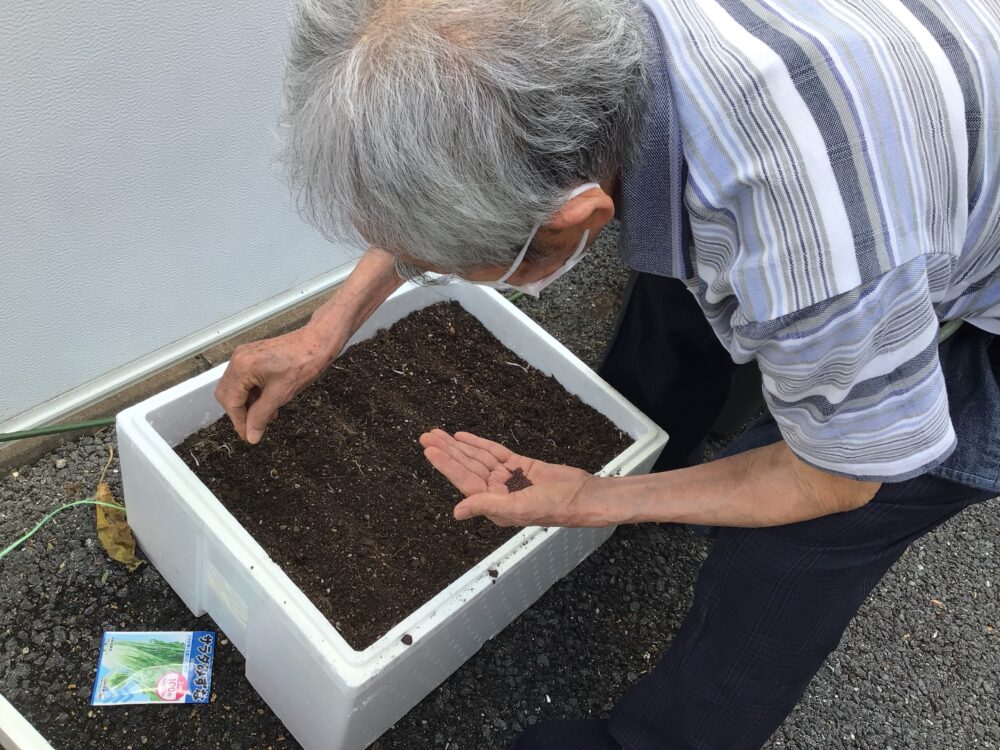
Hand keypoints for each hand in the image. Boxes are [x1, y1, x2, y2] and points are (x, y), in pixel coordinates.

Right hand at [215, 325, 336, 443]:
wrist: (318, 342)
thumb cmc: (303, 362)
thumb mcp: (280, 395)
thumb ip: (261, 416)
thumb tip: (251, 435)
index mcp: (242, 367)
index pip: (231, 402)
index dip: (239, 422)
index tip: (248, 436)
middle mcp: (238, 359)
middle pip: (227, 394)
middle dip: (240, 413)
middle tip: (253, 428)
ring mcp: (245, 355)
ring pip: (236, 388)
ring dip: (248, 404)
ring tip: (266, 416)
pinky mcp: (253, 356)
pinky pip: (245, 379)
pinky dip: (253, 393)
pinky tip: (268, 403)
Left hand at [419, 430, 604, 526]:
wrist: (581, 496)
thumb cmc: (554, 508)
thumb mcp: (517, 509)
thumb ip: (486, 506)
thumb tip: (457, 512)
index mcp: (493, 505)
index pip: (463, 480)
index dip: (446, 464)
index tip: (430, 450)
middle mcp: (496, 491)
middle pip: (466, 466)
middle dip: (446, 451)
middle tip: (426, 436)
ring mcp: (507, 477)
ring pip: (477, 457)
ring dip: (458, 445)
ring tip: (439, 434)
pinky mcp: (519, 465)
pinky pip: (494, 452)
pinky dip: (478, 443)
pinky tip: (463, 437)